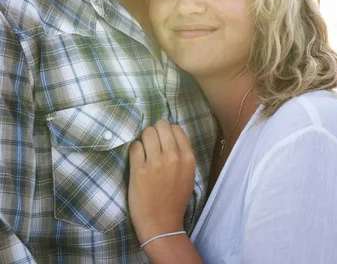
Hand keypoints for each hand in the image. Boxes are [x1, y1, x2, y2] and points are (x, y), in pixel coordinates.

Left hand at [128, 120, 195, 242]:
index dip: (167, 131)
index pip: (176, 128)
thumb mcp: (188, 174)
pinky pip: (135, 146)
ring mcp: (155, 162)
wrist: (161, 224)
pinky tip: (137, 159)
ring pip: (147, 132)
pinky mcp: (139, 170)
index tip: (163, 139)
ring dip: (144, 139)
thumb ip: (182, 154)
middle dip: (155, 131)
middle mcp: (173, 157)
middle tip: (152, 143)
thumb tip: (171, 136)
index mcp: (187, 158)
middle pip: (161, 126)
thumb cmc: (175, 200)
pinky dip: (135, 150)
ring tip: (144, 151)